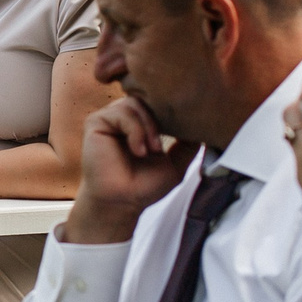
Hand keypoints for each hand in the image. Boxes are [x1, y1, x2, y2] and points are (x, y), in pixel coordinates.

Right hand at [70, 96, 196, 242]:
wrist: (122, 203)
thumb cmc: (144, 187)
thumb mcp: (176, 164)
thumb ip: (188, 145)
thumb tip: (206, 127)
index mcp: (139, 124)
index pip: (156, 103)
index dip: (169, 111)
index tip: (181, 128)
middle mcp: (123, 119)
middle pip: (146, 98)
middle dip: (160, 119)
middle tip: (161, 147)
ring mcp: (108, 120)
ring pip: (134, 103)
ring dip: (148, 127)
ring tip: (152, 150)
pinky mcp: (96, 123)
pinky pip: (121, 113)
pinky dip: (135, 130)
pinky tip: (139, 150)